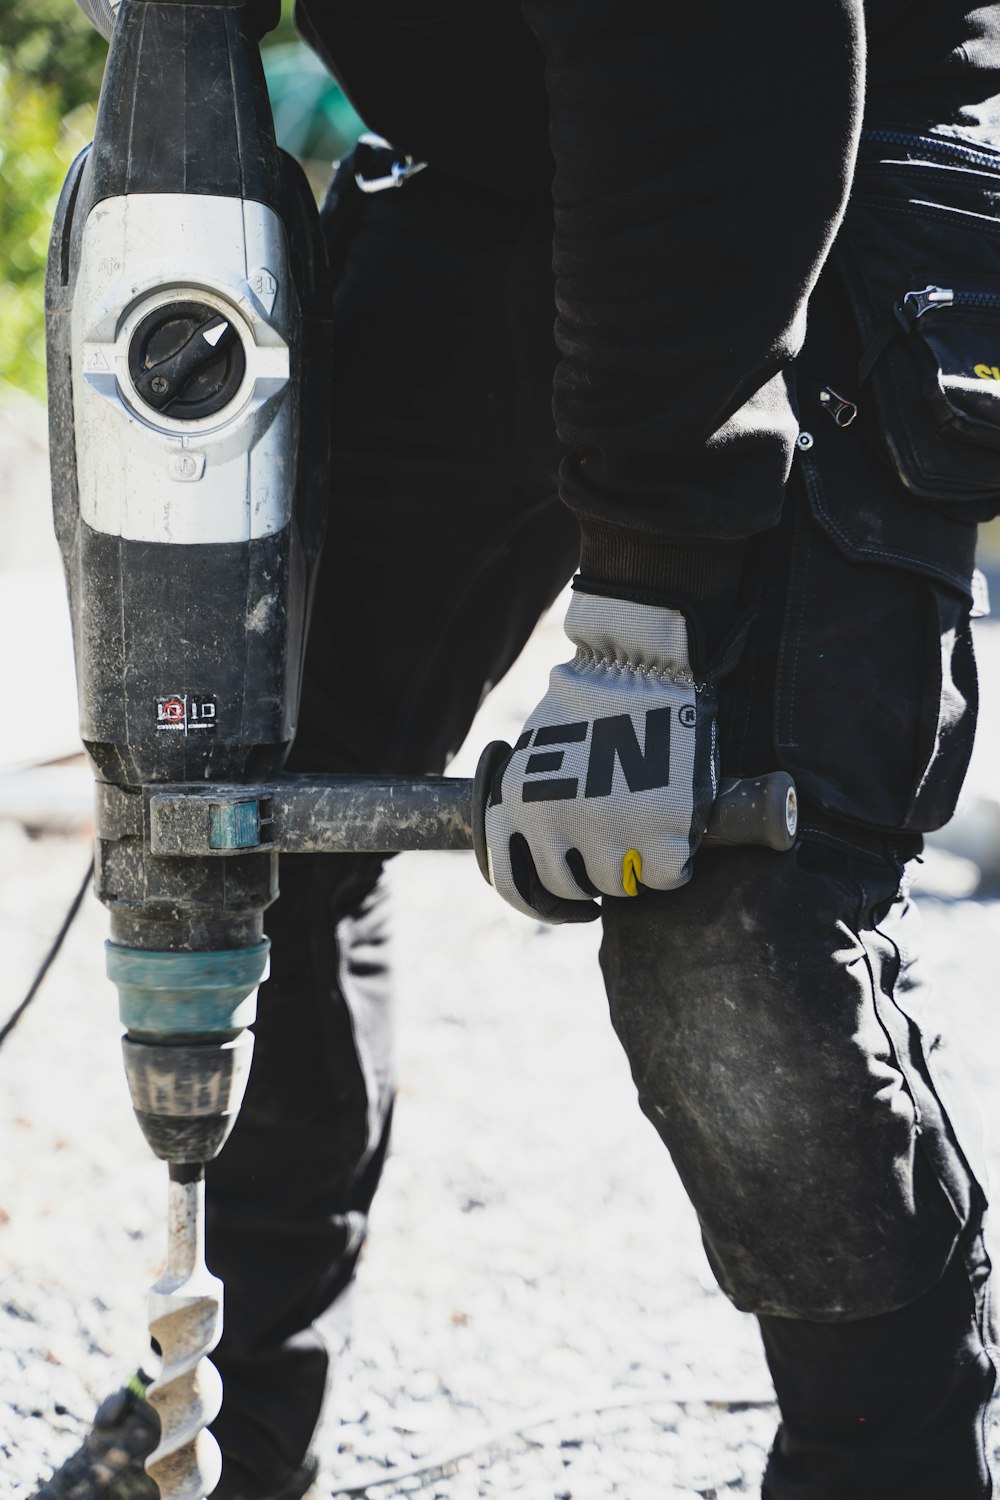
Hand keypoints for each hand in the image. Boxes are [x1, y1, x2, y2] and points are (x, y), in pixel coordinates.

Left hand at [484, 588, 718, 922]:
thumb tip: (547, 849)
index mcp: (515, 804)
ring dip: (634, 866)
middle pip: (569, 889)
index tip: (571, 903)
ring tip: (649, 829)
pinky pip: (666, 875)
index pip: (514, 883)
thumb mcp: (540, 751)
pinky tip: (677, 830)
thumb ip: (537, 800)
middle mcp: (552, 825)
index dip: (541, 903)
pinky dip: (674, 860)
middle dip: (593, 879)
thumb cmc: (594, 699)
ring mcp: (605, 834)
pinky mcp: (657, 835)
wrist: (639, 662)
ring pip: (618, 885)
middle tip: (618, 861)